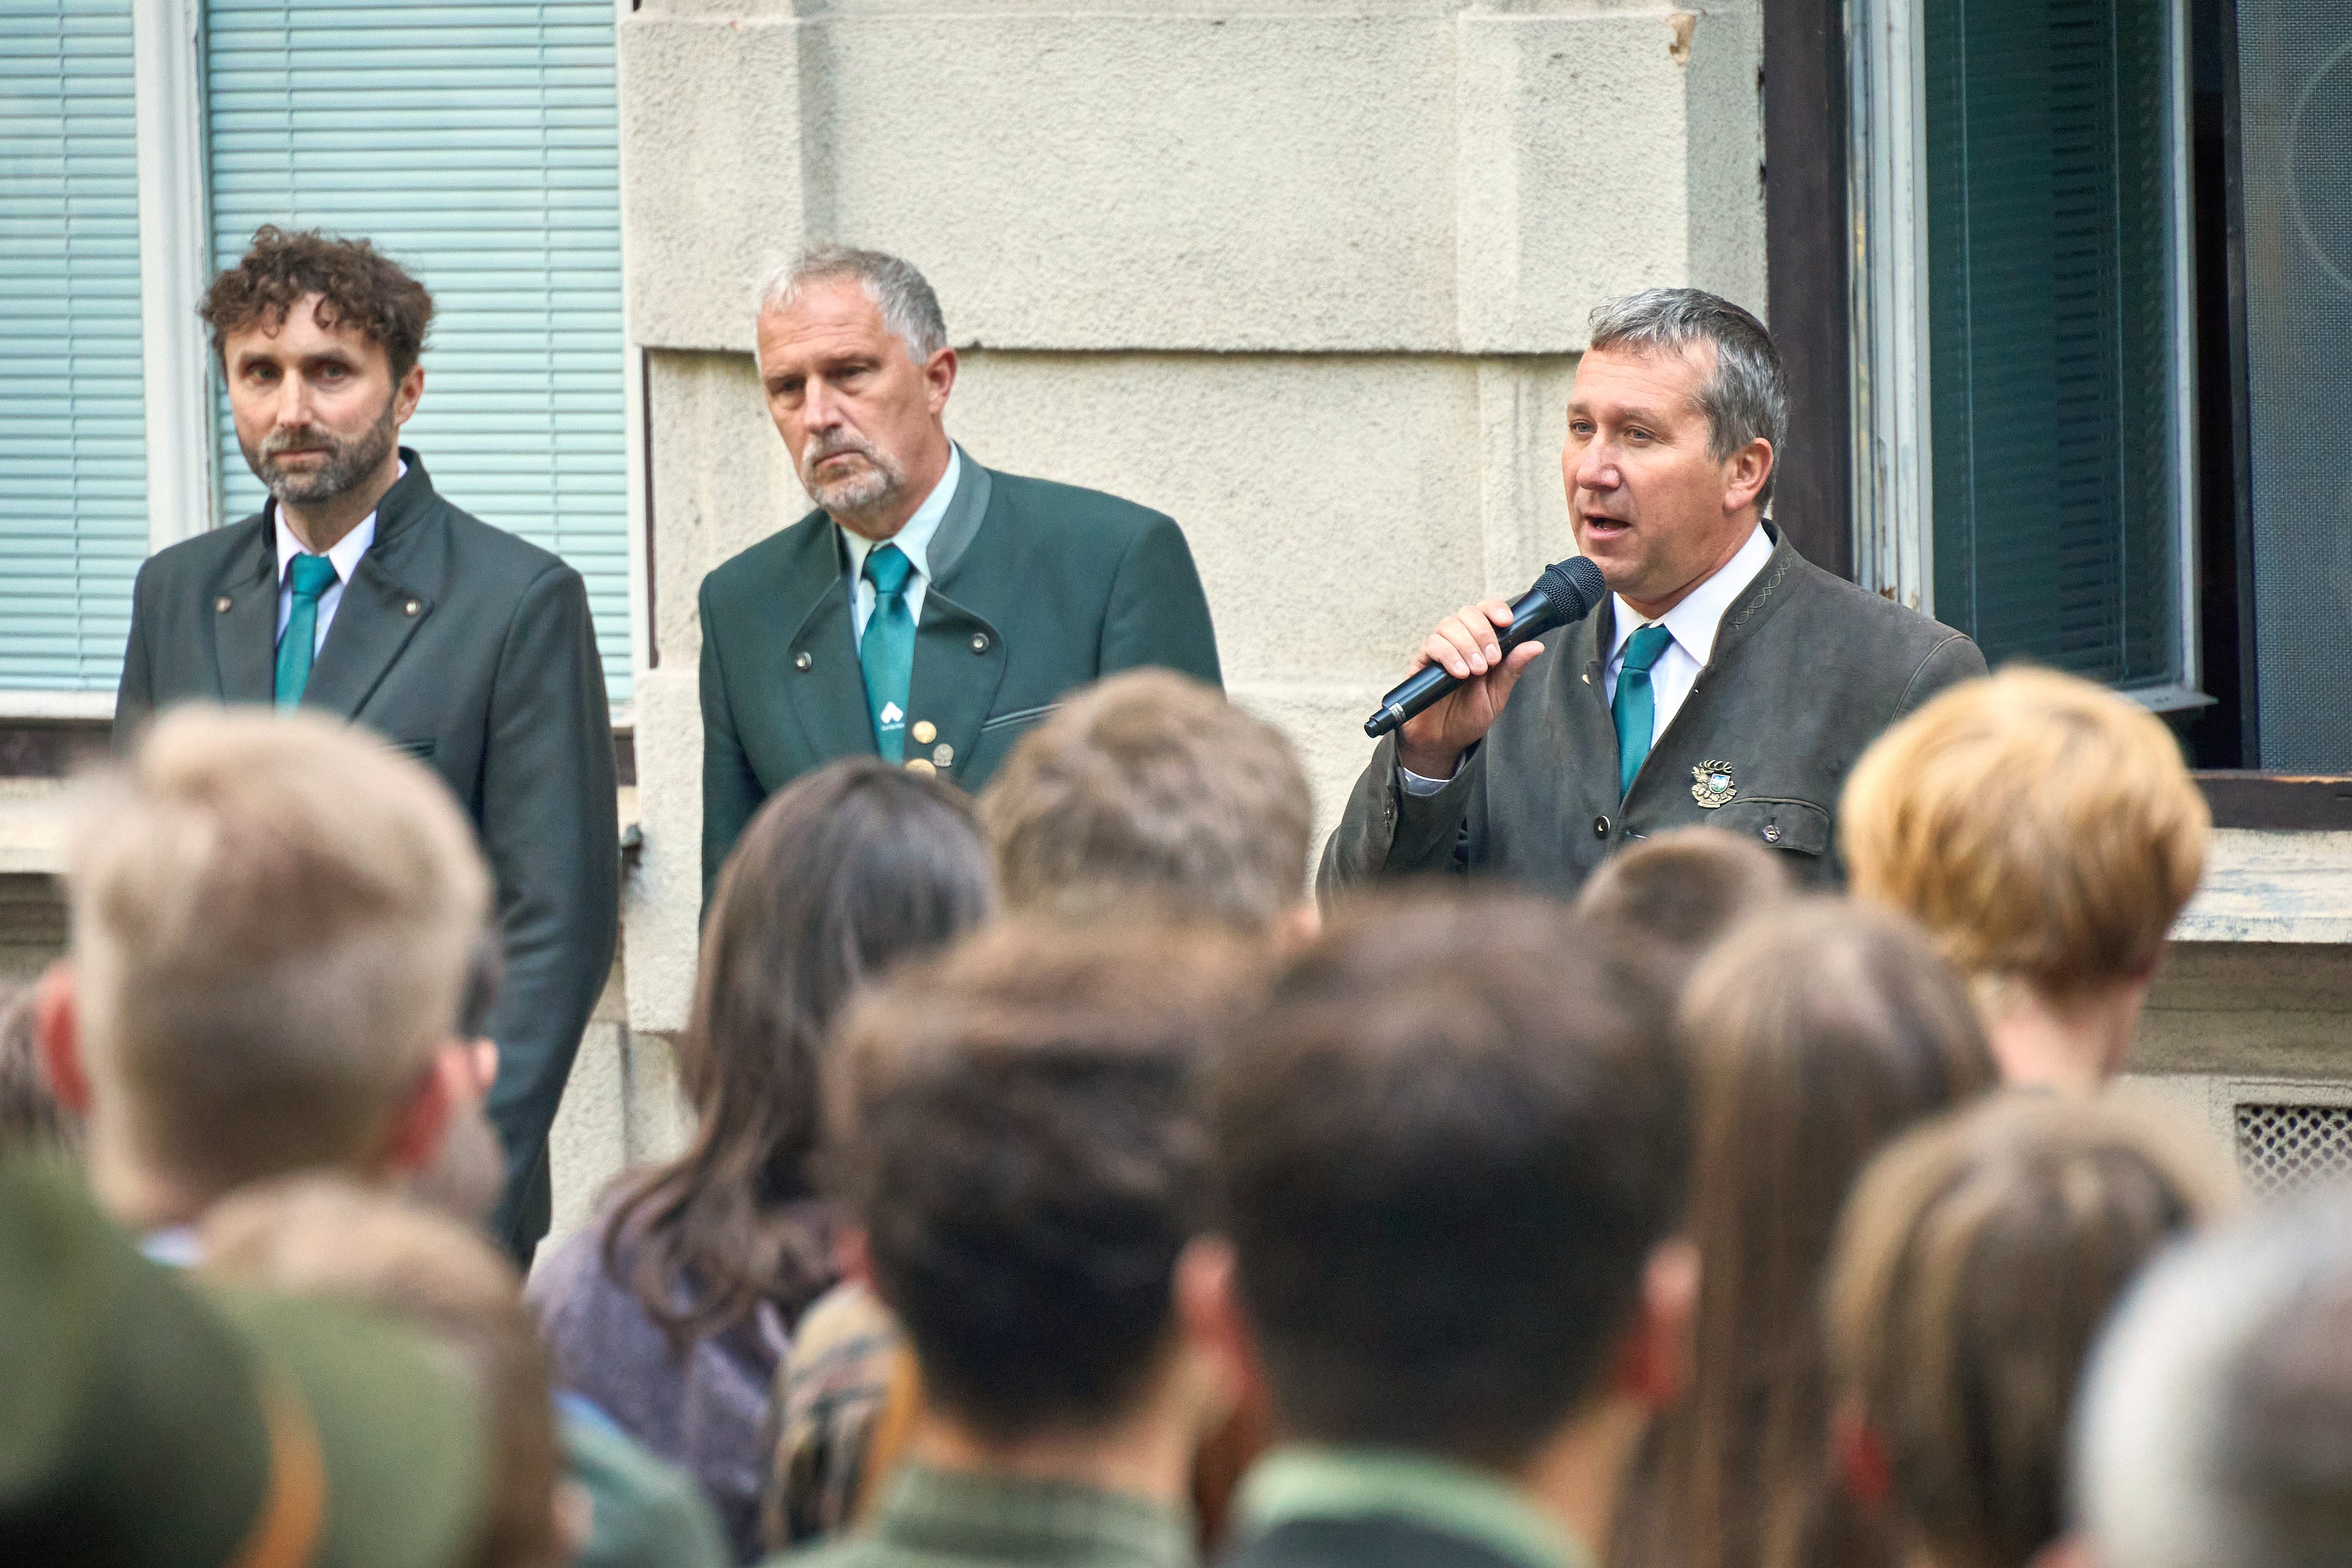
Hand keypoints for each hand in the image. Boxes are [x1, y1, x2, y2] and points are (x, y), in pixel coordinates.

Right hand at [1395, 598, 1544, 778]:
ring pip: (1449, 625)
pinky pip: (1432, 644)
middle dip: (1483, 633)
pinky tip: (1460, 673)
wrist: (1443, 740)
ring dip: (1466, 645)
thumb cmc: (1469, 716)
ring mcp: (1439, 649)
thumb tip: (1536, 645)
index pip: (1486, 611)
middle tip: (1491, 661)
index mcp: (1480, 643)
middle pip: (1468, 612)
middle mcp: (1459, 641)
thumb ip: (1512, 668)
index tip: (1507, 622)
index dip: (1495, 609)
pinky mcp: (1422, 661)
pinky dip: (1448, 655)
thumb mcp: (1497, 694)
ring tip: (1475, 671)